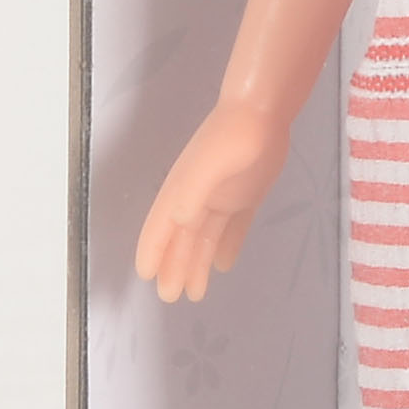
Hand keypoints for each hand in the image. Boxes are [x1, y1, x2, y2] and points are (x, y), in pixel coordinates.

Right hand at [135, 102, 290, 303]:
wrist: (262, 111)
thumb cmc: (233, 136)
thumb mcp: (209, 162)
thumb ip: (193, 190)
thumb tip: (178, 220)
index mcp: (183, 190)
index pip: (162, 226)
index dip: (153, 250)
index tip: (146, 275)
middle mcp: (198, 197)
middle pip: (182, 239)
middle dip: (174, 266)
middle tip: (170, 297)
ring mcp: (222, 196)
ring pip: (205, 238)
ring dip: (198, 263)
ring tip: (194, 293)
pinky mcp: (246, 195)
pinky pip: (233, 227)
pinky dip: (228, 246)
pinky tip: (224, 266)